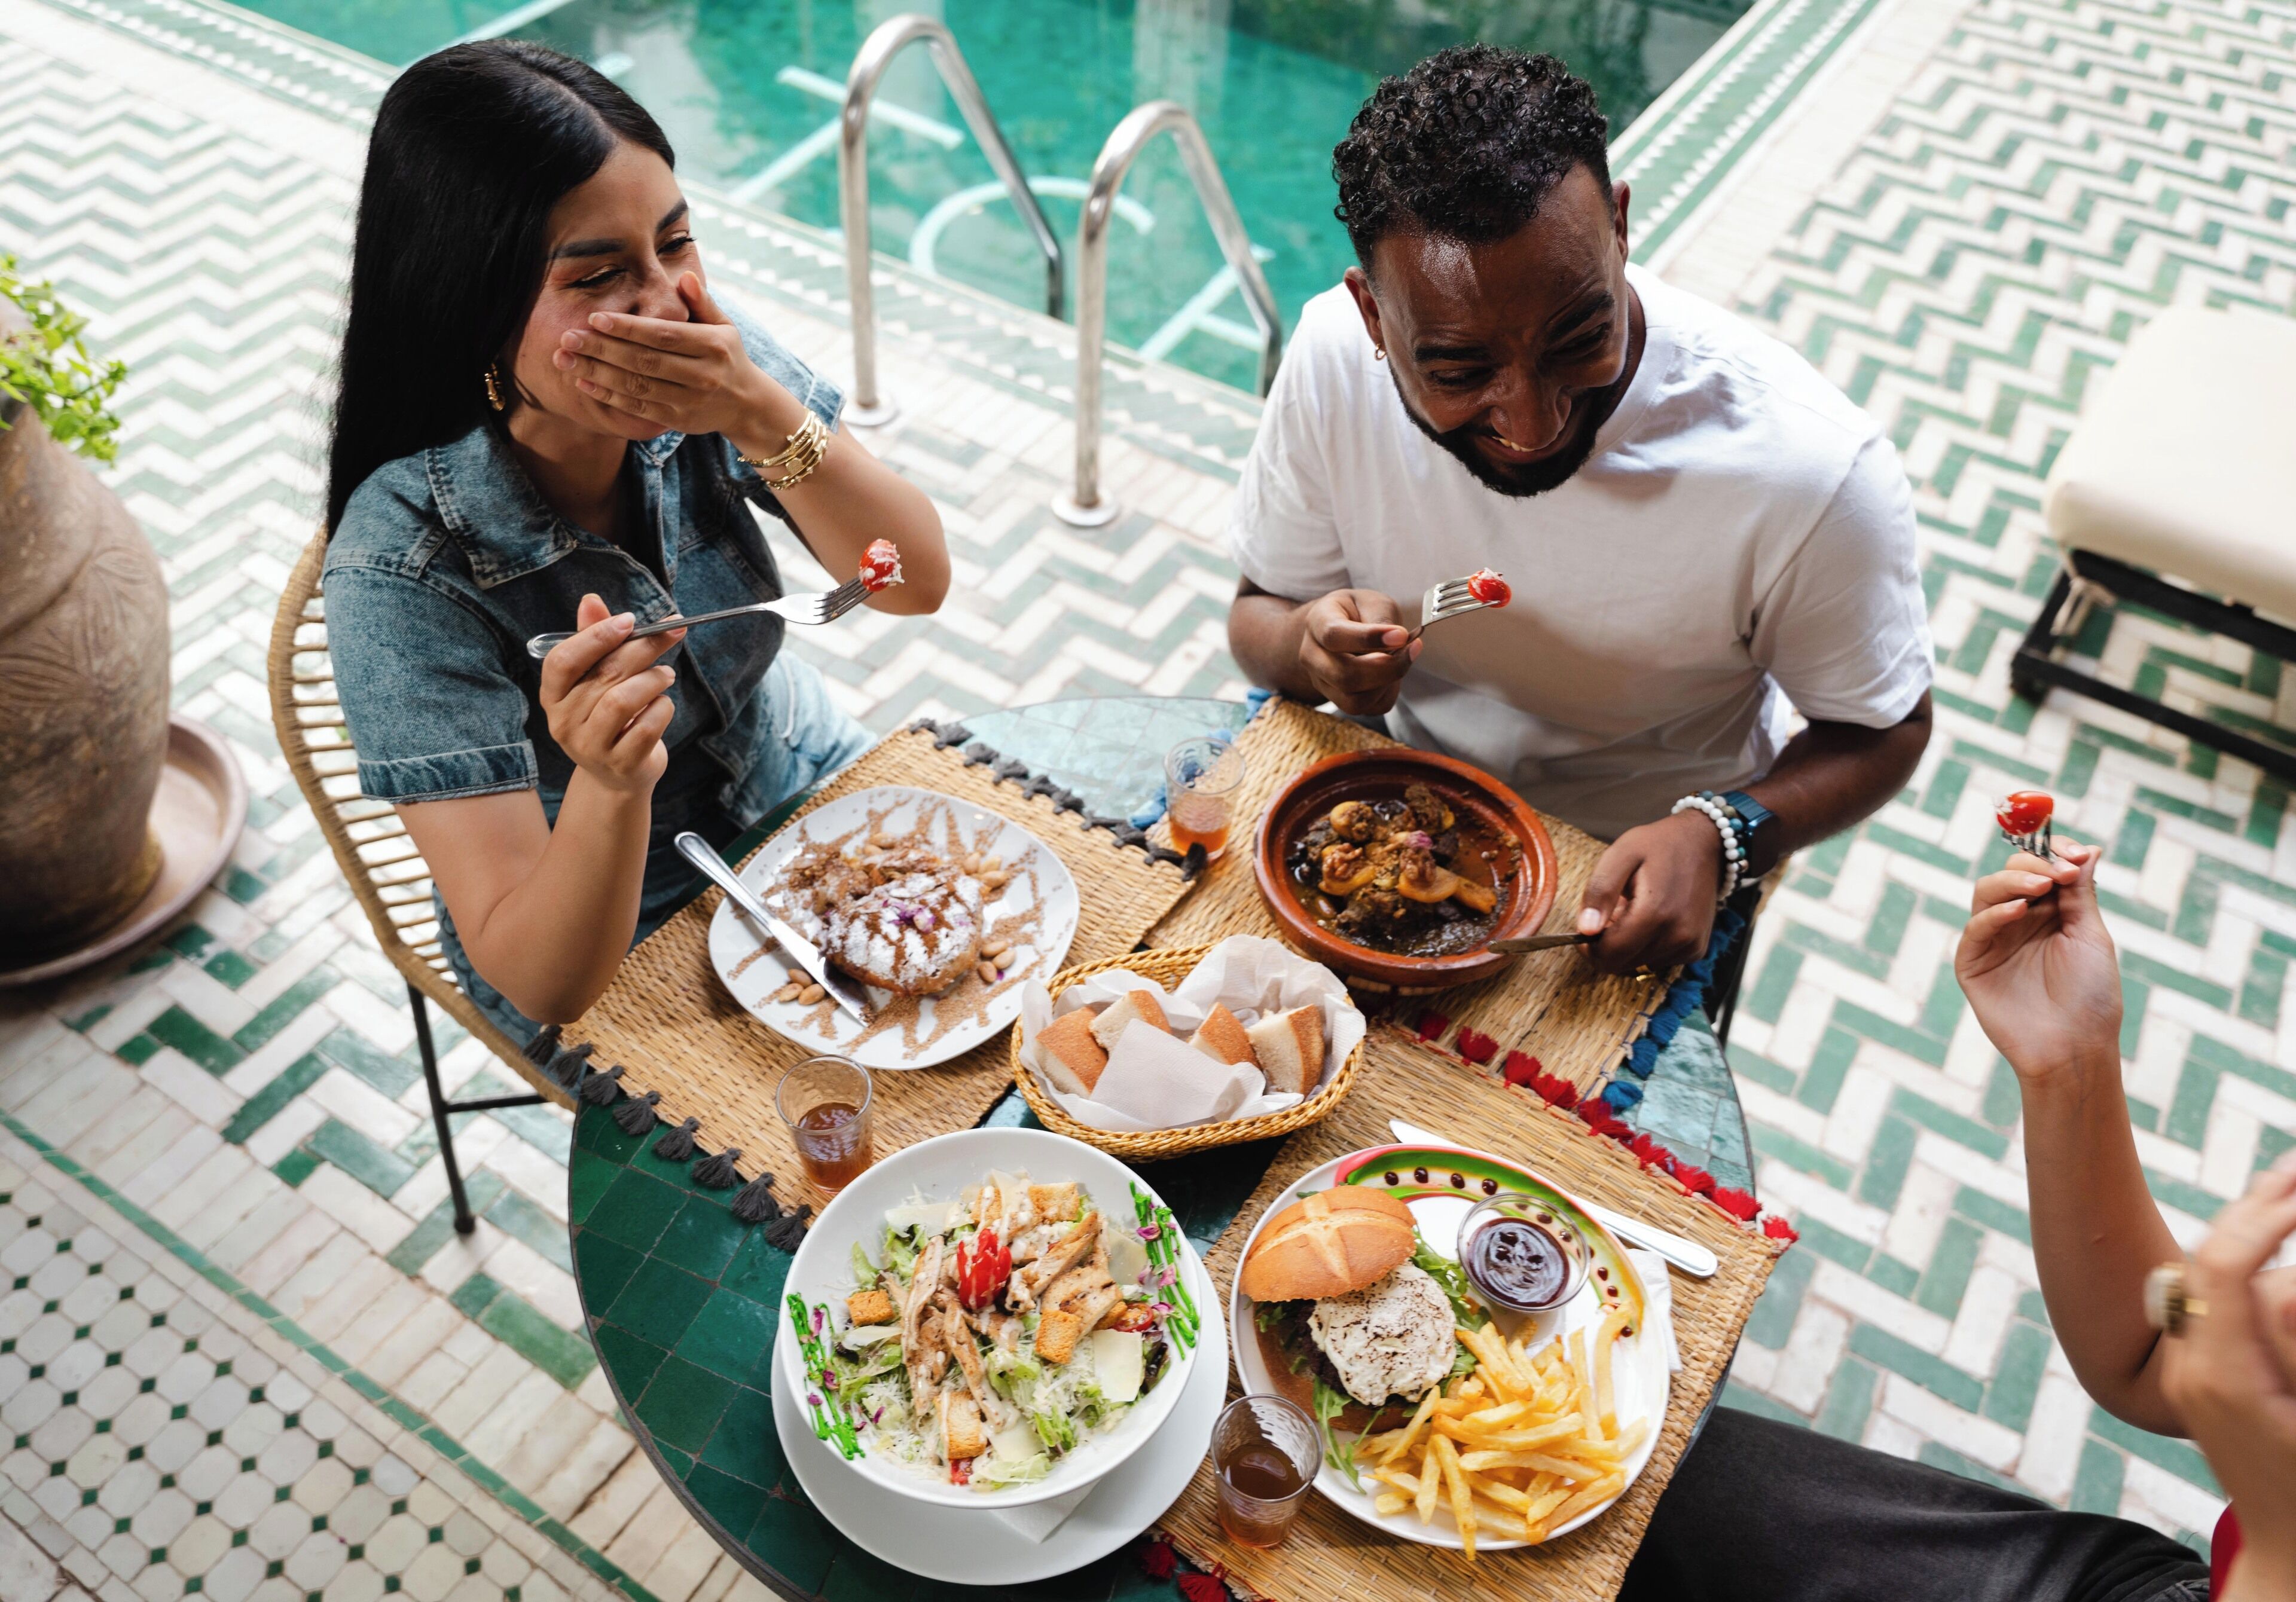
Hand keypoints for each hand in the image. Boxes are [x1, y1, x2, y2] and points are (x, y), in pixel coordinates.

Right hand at [539, 594, 684, 794]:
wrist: (616, 776)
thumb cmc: (607, 716)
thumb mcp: (596, 679)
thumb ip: (593, 640)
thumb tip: (591, 600)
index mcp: (552, 695)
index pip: (563, 661)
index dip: (596, 636)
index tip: (629, 620)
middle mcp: (564, 722)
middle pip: (603, 675)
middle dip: (642, 648)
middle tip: (672, 632)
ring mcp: (590, 746)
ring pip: (623, 700)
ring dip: (653, 679)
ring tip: (666, 675)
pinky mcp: (620, 764)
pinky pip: (646, 727)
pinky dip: (663, 709)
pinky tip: (663, 704)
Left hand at [553, 273, 795, 439]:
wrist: (747, 404)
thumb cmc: (727, 355)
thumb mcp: (723, 325)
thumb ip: (701, 302)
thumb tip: (685, 276)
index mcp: (712, 346)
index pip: (663, 335)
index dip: (628, 328)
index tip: (595, 318)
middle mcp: (702, 375)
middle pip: (644, 361)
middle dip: (603, 349)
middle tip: (567, 337)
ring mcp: (689, 400)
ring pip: (637, 386)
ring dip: (597, 372)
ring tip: (565, 359)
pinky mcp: (678, 419)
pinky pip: (638, 407)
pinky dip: (609, 395)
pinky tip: (583, 382)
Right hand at [1297, 589, 1421, 715]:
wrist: (1343, 626)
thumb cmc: (1358, 611)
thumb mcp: (1372, 602)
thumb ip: (1382, 620)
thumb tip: (1399, 642)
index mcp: (1317, 622)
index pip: (1334, 636)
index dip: (1369, 638)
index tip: (1401, 635)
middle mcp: (1312, 656)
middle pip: (1344, 676)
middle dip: (1386, 669)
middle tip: (1411, 650)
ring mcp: (1322, 682)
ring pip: (1354, 702)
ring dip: (1386, 685)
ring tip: (1401, 662)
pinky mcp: (1338, 700)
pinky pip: (1368, 709)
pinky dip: (1387, 694)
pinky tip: (1392, 674)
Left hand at [1577, 811, 1721, 974]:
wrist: (1706, 844)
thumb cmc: (1659, 845)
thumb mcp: (1621, 855)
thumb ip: (1600, 892)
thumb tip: (1586, 930)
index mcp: (1655, 913)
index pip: (1609, 955)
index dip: (1588, 947)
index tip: (1585, 928)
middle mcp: (1677, 936)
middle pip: (1621, 964)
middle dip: (1608, 944)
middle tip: (1612, 912)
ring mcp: (1690, 945)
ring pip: (1638, 964)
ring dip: (1628, 944)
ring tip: (1634, 910)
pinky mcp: (1697, 949)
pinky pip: (1657, 960)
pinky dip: (1647, 945)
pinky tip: (1652, 918)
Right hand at [1955, 842, 2120, 1083]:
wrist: (2075, 1046)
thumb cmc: (2091, 997)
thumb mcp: (2091, 936)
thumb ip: (2081, 892)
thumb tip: (2091, 849)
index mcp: (2050, 913)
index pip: (2042, 868)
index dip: (2054, 853)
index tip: (2078, 853)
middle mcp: (2019, 921)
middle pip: (2011, 873)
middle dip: (2035, 864)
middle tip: (2060, 873)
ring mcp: (1994, 941)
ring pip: (1987, 891)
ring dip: (2013, 880)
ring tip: (2041, 886)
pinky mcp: (1973, 962)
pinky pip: (1976, 927)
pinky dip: (1995, 913)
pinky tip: (2020, 911)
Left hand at [2158, 1155, 2295, 1600]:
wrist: (2289, 1548)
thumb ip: (2293, 1342)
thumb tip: (2284, 1288)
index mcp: (2217, 1374)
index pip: (2223, 1266)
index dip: (2264, 1218)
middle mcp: (2189, 1365)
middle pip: (2212, 1260)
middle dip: (2257, 1211)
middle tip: (2292, 1171)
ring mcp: (2189, 1369)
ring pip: (2210, 1276)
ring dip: (2250, 1229)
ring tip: (2284, 1188)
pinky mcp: (2200, 1374)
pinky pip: (2212, 1300)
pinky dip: (2241, 1263)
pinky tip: (2268, 1230)